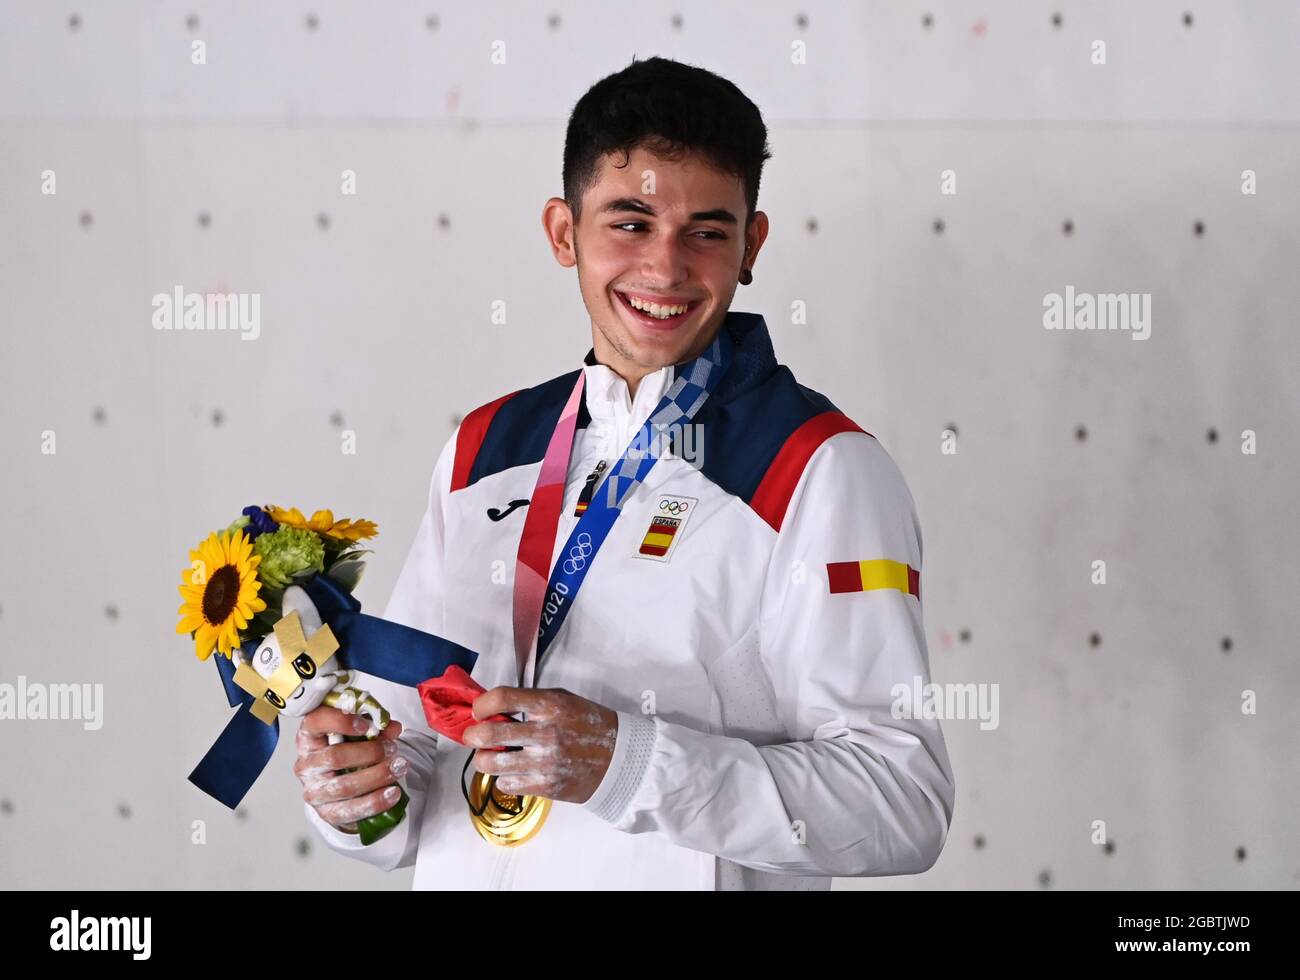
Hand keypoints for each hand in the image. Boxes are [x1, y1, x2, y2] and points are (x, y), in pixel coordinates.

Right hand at [295, 705, 406, 832]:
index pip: (316, 722)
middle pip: (335, 757)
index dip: (341, 722)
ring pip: (345, 786)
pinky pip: (351, 810)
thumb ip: (376, 728)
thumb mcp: (360, 735)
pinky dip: (375, 802)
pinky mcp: (327, 813)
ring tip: (399, 768)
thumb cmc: (348, 752)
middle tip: (392, 749)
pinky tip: (393, 793)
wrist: (343, 788)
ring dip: (376, 776)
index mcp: (309, 737)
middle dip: (369, 752)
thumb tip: (393, 728)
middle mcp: (306, 765)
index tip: (367, 725)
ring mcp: (314, 791)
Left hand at [463, 687, 616, 803]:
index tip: (479, 710)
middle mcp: (546, 733)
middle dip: (472, 735)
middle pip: (488, 734)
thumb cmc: (589, 725)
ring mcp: (545, 763)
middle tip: (474, 736)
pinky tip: (514, 771)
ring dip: (484, 759)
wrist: (619, 759)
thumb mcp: (564, 700)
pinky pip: (506, 784)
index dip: (482, 704)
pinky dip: (504, 778)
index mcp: (551, 705)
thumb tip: (493, 707)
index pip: (501, 698)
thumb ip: (530, 701)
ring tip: (491, 756)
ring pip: (490, 764)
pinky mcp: (545, 786)